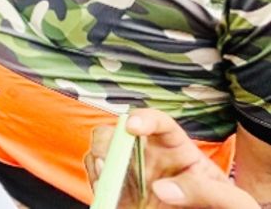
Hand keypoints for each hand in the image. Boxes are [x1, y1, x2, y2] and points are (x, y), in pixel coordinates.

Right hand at [85, 109, 256, 208]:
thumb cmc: (223, 206)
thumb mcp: (225, 197)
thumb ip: (202, 189)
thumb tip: (160, 188)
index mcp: (177, 148)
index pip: (160, 124)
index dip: (144, 119)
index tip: (133, 125)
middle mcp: (149, 155)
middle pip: (119, 132)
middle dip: (108, 141)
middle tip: (108, 163)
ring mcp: (132, 172)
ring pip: (102, 151)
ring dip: (98, 162)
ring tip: (105, 183)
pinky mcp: (120, 191)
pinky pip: (97, 177)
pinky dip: (94, 182)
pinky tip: (104, 193)